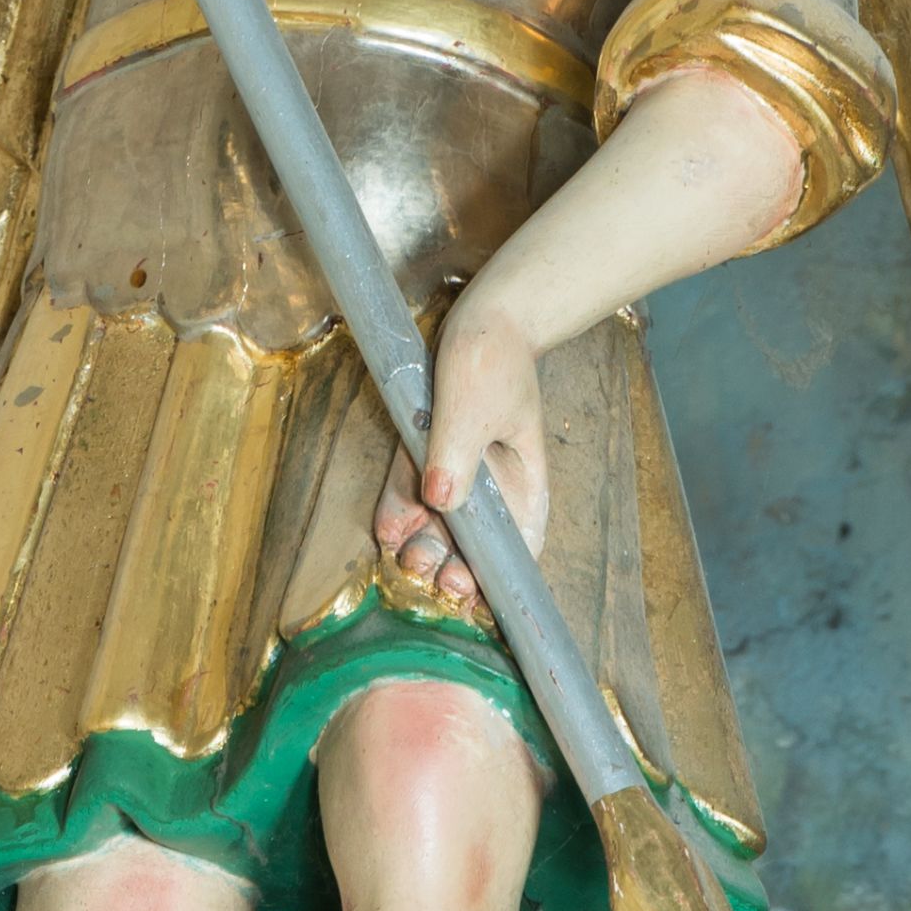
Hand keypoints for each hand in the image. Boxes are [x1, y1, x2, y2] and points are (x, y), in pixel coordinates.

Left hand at [374, 292, 547, 606]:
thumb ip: (456, 455)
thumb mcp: (475, 406)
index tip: (476, 596)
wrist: (480, 314)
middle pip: (473, 541)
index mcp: (522, 482)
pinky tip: (388, 530)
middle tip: (432, 574)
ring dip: (422, 544)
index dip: (498, 575)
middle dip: (452, 565)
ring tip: (406, 558)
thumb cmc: (494, 357)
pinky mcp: (427, 452)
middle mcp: (491, 484)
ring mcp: (456, 469)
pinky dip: (399, 511)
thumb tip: (442, 502)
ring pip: (437, 522)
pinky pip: (410, 490)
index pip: (518, 542)